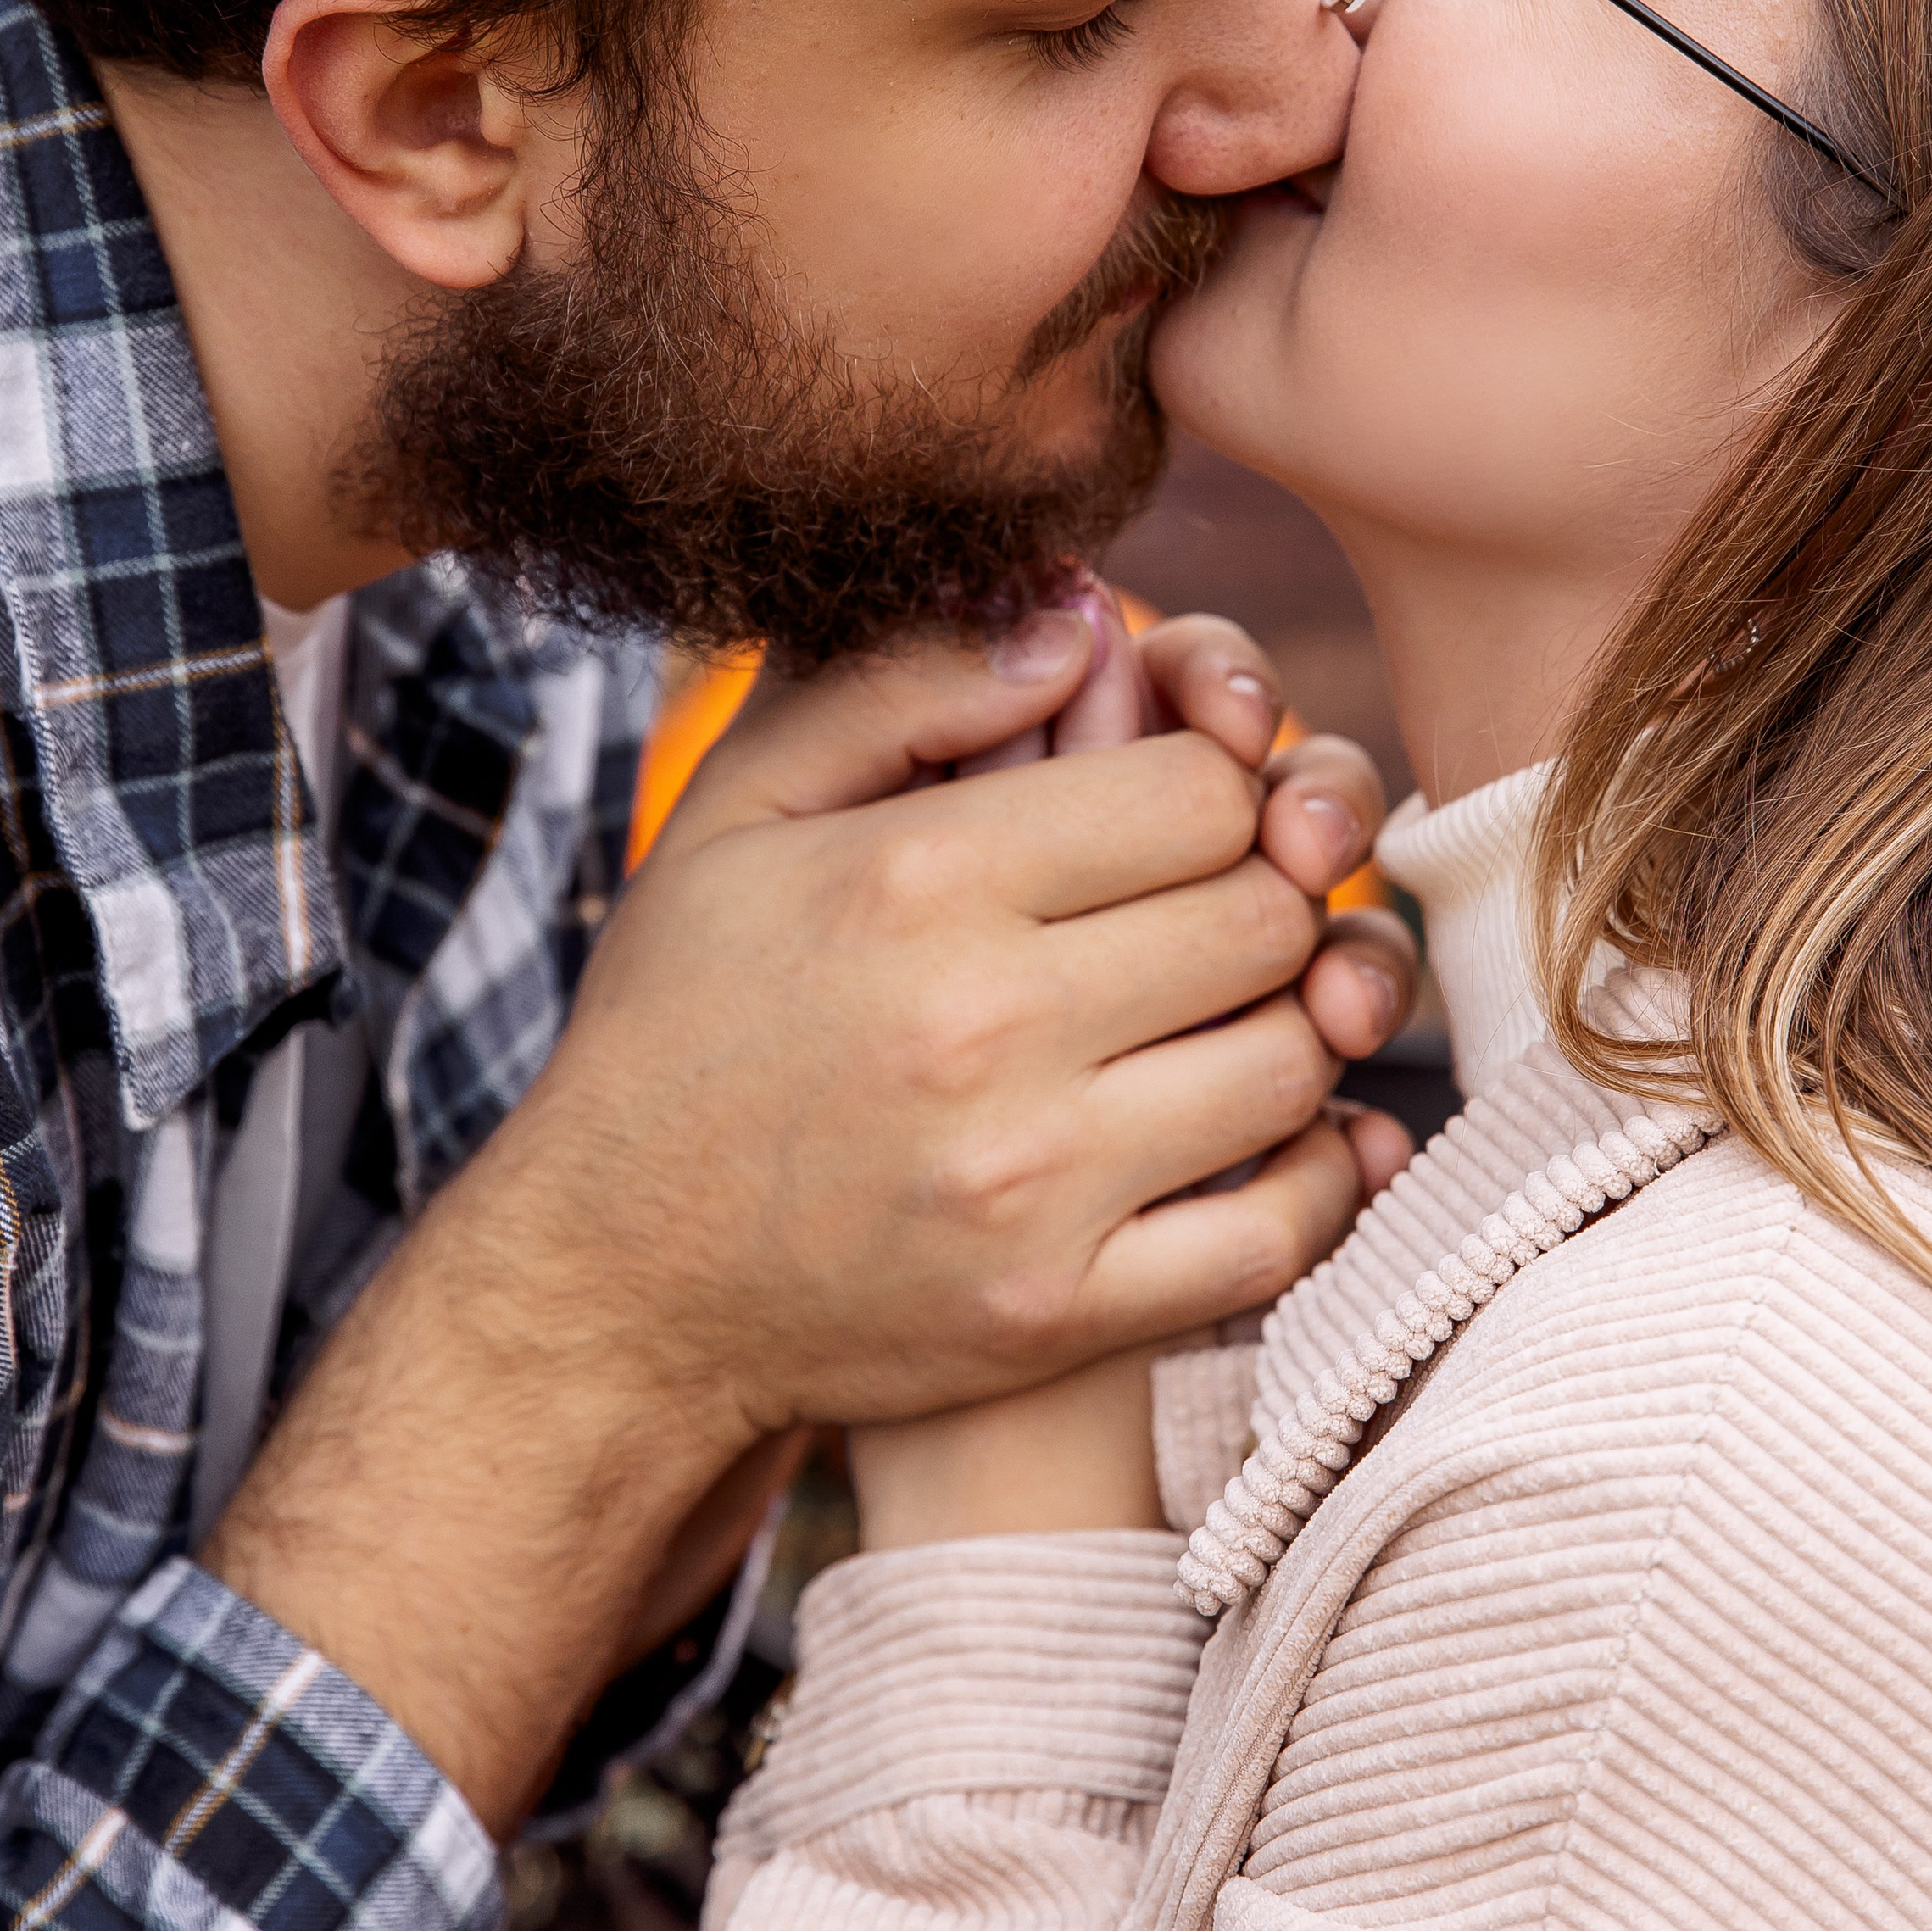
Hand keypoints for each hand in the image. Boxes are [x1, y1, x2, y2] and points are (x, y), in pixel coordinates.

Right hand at [206, 608, 1374, 1828]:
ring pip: (1291, 1061)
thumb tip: (1078, 616)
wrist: (611, 1285)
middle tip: (1210, 918)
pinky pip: (1279, 1230)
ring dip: (1288, 1031)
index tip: (1179, 821)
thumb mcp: (740, 813)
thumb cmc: (681, 1022)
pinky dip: (1320, 1179)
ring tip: (1225, 1019)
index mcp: (916, 878)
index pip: (1202, 788)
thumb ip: (902, 684)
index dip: (1218, 787)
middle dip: (1262, 899)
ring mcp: (1028, 1182)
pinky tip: (1290, 1140)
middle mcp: (981, 1024)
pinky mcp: (1059, 1313)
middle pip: (1265, 915)